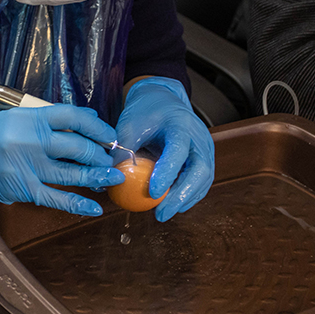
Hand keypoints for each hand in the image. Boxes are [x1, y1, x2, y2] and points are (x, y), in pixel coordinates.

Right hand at [0, 104, 122, 215]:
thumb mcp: (11, 120)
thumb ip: (45, 120)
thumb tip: (84, 118)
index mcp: (28, 118)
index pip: (71, 116)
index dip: (96, 125)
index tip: (108, 134)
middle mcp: (29, 140)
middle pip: (78, 146)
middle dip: (100, 154)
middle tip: (111, 159)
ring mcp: (26, 166)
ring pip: (72, 172)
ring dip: (97, 177)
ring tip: (113, 178)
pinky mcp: (22, 189)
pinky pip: (56, 198)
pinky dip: (78, 204)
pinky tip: (94, 208)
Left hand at [115, 77, 214, 221]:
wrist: (164, 100)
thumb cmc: (144, 112)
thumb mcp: (129, 125)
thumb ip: (123, 151)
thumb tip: (109, 181)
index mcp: (180, 124)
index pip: (178, 150)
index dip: (167, 173)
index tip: (153, 193)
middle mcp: (198, 137)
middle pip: (200, 170)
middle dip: (181, 195)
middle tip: (161, 213)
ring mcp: (205, 149)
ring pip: (203, 179)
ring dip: (185, 199)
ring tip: (163, 213)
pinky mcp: (205, 159)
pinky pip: (200, 182)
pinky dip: (188, 195)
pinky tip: (171, 205)